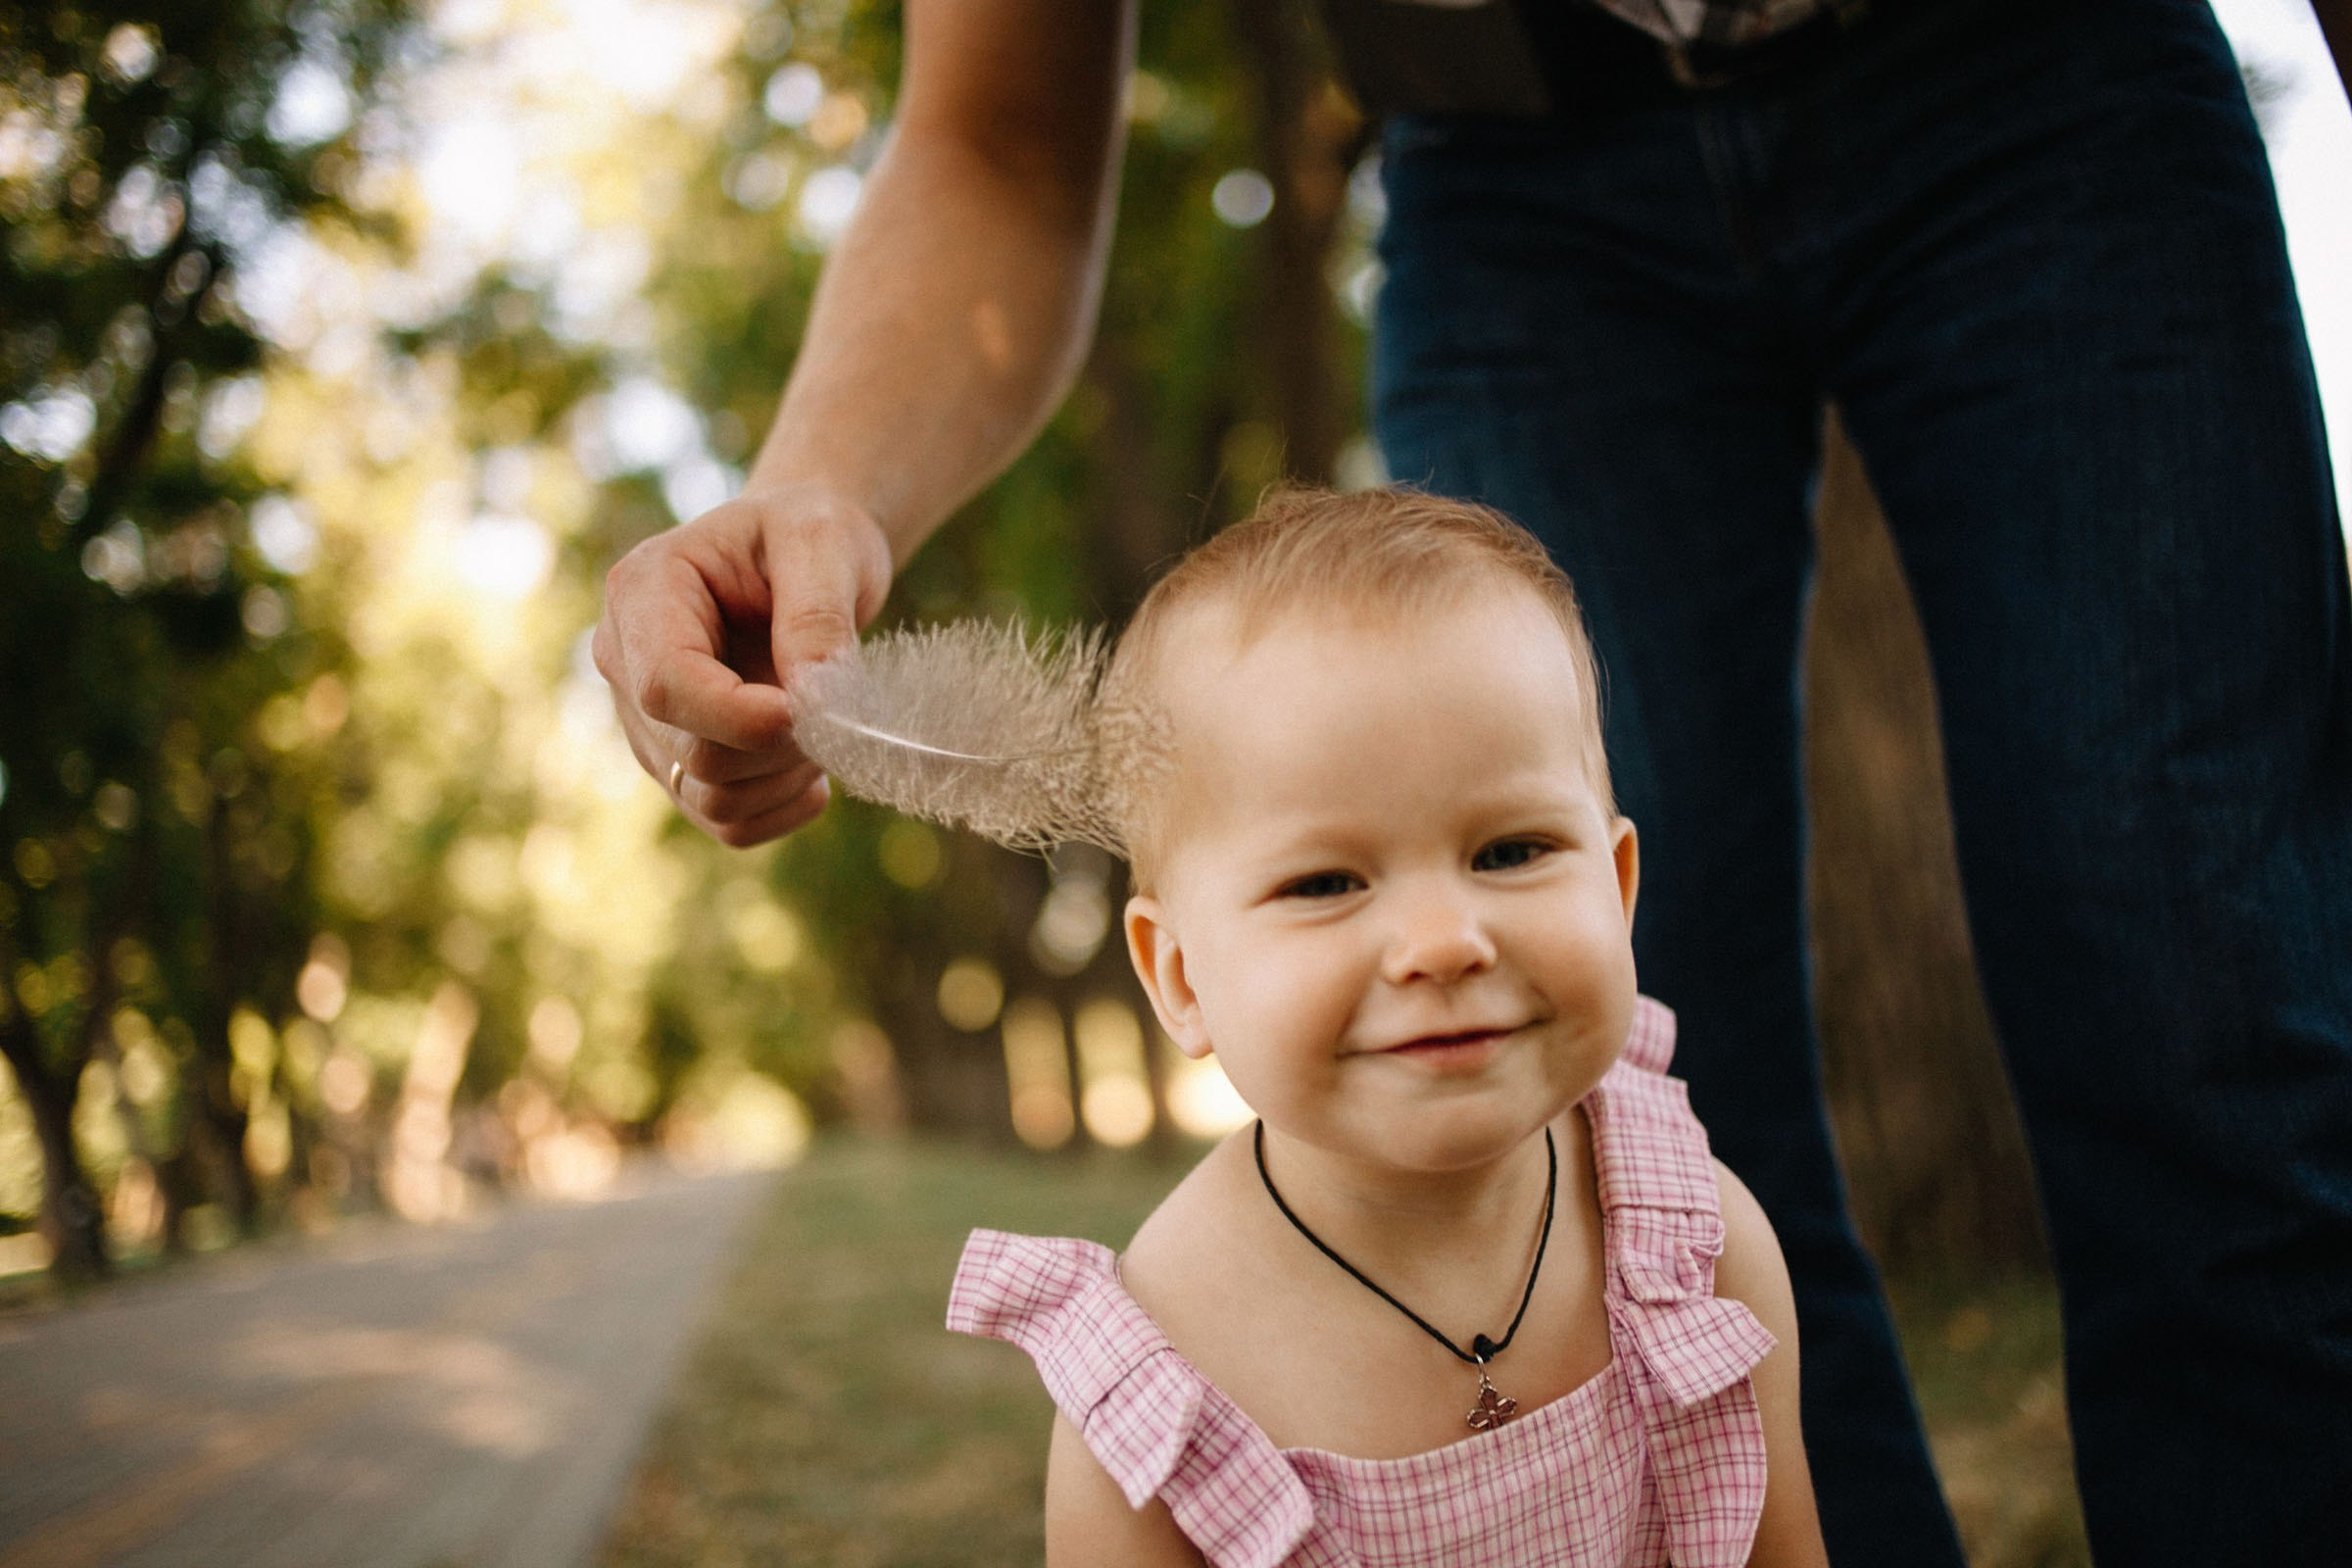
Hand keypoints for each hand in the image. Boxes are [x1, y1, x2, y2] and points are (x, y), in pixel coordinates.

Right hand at [593, 482, 894, 845]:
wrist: (805, 555)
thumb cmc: (808, 533)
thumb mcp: (823, 544)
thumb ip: (817, 617)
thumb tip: (814, 698)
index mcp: (642, 592)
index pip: (667, 686)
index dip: (740, 716)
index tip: (810, 709)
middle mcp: (626, 663)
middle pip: (696, 754)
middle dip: (782, 744)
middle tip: (836, 698)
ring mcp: (648, 723)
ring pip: (711, 799)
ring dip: (786, 777)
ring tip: (825, 720)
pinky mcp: (681, 765)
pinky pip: (729, 824)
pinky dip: (782, 808)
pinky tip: (812, 764)